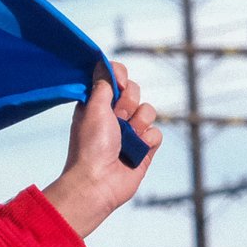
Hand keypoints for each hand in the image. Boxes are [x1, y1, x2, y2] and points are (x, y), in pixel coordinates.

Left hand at [42, 60, 162, 238]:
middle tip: (117, 118)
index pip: (114, 78)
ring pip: (148, 111)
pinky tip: (135, 150)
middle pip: (134, 91)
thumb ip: (102, 84)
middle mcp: (112, 116)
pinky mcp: (143, 147)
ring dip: (139, 122)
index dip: (119, 76)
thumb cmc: (90, 146)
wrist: (98, 182)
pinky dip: (147, 140)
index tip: (118, 81)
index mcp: (96, 105)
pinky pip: (156, 132)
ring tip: (126, 138)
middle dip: (128, 102)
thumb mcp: (92, 107)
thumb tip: (102, 63)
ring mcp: (129, 132)